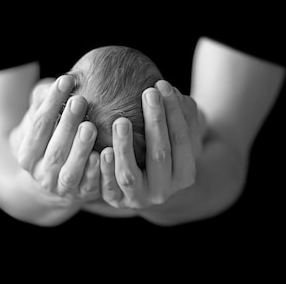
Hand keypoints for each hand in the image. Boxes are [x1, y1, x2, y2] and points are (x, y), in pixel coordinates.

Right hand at [9, 75, 100, 202]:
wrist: (59, 181)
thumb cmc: (54, 141)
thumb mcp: (44, 123)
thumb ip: (46, 103)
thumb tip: (57, 82)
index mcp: (27, 155)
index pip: (38, 126)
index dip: (51, 103)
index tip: (66, 80)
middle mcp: (41, 175)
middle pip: (54, 150)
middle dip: (66, 125)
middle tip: (80, 100)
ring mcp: (62, 188)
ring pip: (70, 172)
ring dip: (80, 149)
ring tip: (91, 126)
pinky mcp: (83, 196)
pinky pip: (91, 186)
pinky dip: (98, 172)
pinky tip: (105, 153)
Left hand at [100, 80, 202, 208]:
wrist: (146, 188)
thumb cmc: (163, 151)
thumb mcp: (177, 136)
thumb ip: (181, 116)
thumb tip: (174, 92)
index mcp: (185, 174)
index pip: (181, 140)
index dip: (174, 112)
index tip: (163, 85)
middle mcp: (164, 191)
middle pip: (159, 154)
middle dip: (155, 122)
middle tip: (148, 93)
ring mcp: (138, 198)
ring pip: (129, 173)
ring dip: (124, 146)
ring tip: (120, 121)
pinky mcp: (115, 200)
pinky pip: (107, 186)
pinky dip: (104, 169)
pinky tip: (101, 149)